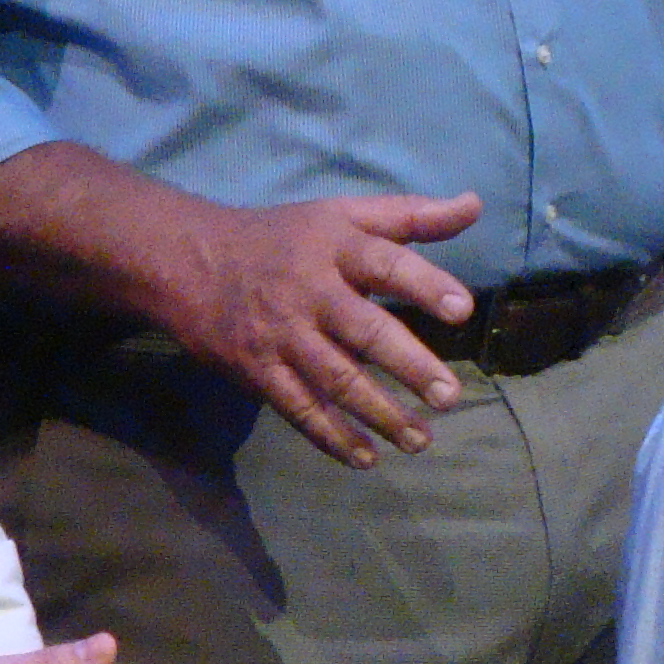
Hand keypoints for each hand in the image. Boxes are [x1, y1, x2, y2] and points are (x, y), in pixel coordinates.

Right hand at [148, 190, 482, 467]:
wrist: (188, 261)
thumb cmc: (281, 238)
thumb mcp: (341, 213)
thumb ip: (410, 216)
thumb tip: (475, 206)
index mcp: (335, 246)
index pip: (387, 263)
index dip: (424, 285)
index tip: (463, 310)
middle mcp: (311, 291)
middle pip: (365, 331)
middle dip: (410, 365)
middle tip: (449, 397)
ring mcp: (282, 335)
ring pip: (336, 379)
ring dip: (379, 414)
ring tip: (419, 439)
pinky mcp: (258, 371)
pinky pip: (299, 409)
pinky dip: (331, 437)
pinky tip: (365, 458)